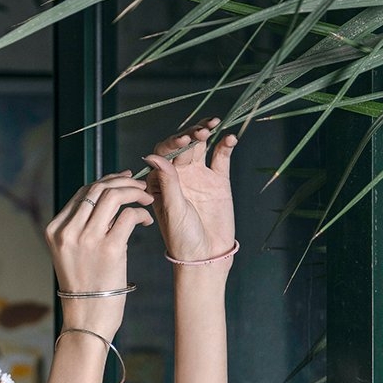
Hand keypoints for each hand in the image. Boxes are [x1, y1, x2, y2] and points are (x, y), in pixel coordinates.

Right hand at [44, 171, 153, 338]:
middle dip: (122, 181)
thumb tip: (106, 201)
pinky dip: (141, 212)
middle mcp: (68, 232)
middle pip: (97, 189)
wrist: (87, 320)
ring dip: (134, 192)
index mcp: (55, 231)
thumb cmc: (84, 289)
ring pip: (113, 196)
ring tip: (146, 198)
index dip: (105, 181)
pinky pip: (129, 215)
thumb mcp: (71, 255)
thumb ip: (81, 229)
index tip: (122, 180)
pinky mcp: (109, 249)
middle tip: (139, 185)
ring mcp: (87, 240)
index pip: (82, 193)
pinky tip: (146, 220)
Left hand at [142, 118, 236, 263]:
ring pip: (201, 147)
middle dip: (190, 134)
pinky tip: (230, 138)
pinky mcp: (219, 180)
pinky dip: (225, 145)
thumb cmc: (183, 238)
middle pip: (183, 145)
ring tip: (212, 126)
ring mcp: (199, 176)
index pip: (163, 153)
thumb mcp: (173, 209)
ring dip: (205, 133)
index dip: (173, 143)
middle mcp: (178, 175)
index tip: (183, 141)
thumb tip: (151, 155)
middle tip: (200, 132)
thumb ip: (167, 182)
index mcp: (160, 181)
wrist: (206, 256)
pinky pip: (221, 156)